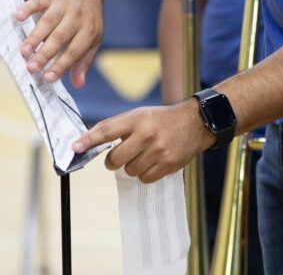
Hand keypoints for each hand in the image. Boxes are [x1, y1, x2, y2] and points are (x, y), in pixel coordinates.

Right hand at [15, 0, 103, 85]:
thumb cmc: (87, 18)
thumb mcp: (93, 38)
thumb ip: (84, 60)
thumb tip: (78, 84)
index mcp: (89, 30)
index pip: (75, 51)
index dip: (62, 65)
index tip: (47, 78)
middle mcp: (78, 17)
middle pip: (60, 37)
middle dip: (45, 53)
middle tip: (31, 68)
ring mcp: (64, 5)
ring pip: (49, 21)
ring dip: (35, 36)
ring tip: (24, 51)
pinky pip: (38, 1)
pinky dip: (28, 8)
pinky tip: (18, 16)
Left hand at [72, 99, 214, 182]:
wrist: (196, 123)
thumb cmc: (162, 119)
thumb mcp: (140, 115)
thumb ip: (116, 126)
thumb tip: (87, 140)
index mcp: (138, 119)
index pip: (107, 130)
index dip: (89, 140)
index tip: (75, 148)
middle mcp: (147, 134)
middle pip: (114, 160)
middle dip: (114, 161)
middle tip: (123, 154)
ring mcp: (158, 151)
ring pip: (129, 171)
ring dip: (133, 166)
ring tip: (146, 154)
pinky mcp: (168, 165)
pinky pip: (144, 179)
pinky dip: (146, 173)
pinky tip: (155, 161)